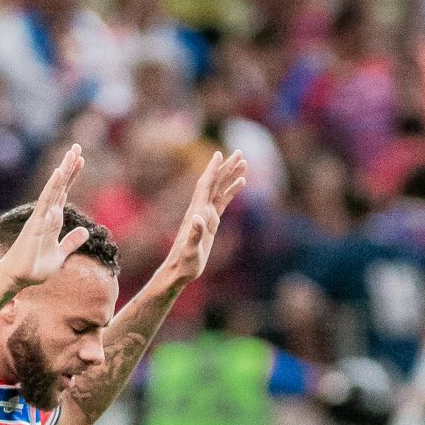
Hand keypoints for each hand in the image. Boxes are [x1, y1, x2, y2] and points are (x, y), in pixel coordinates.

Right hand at [0, 143, 89, 289]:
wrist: (17, 278)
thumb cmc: (34, 268)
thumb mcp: (60, 254)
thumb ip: (71, 242)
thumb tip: (85, 231)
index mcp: (52, 219)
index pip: (64, 192)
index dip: (72, 176)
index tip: (81, 159)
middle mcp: (46, 214)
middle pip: (60, 185)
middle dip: (69, 166)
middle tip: (77, 146)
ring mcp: (40, 217)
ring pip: (53, 189)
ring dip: (63, 171)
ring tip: (71, 154)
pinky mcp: (35, 223)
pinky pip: (45, 201)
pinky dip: (52, 187)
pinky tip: (58, 173)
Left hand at [161, 149, 247, 284]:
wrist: (179, 271)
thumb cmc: (184, 264)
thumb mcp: (190, 251)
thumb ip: (194, 235)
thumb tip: (198, 219)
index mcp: (196, 213)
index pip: (205, 186)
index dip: (212, 170)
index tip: (219, 154)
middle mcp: (200, 210)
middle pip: (214, 183)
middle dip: (226, 167)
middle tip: (239, 152)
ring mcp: (205, 215)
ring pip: (219, 189)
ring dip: (231, 176)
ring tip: (244, 163)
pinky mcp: (211, 222)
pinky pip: (222, 201)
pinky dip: (231, 190)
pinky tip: (241, 183)